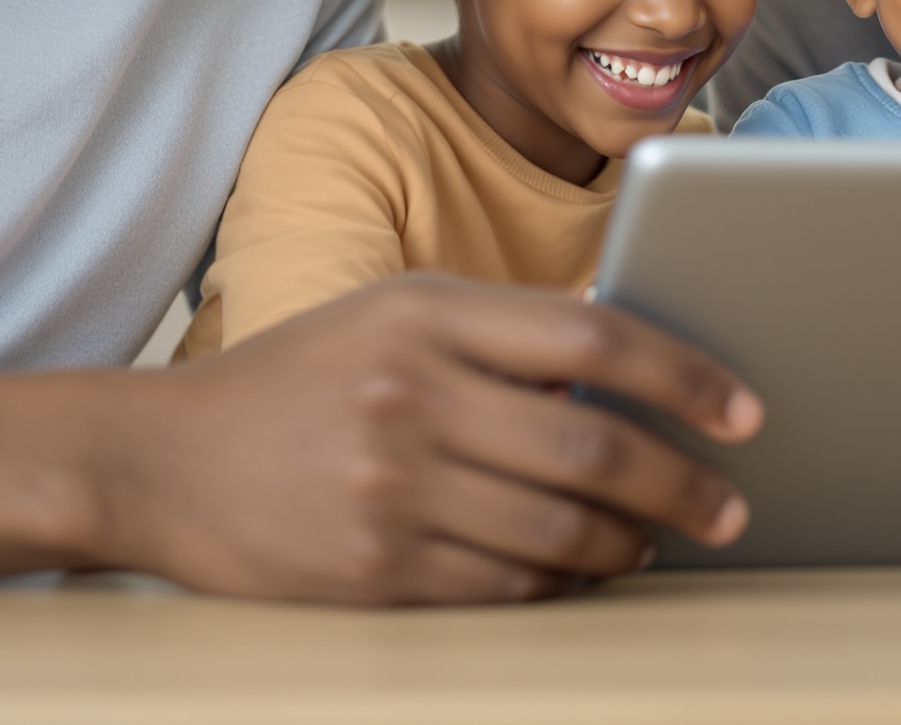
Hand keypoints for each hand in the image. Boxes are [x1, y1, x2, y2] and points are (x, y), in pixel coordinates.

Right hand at [102, 273, 762, 603]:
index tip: (744, 409)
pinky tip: (584, 571)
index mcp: (429, 311)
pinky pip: (505, 589)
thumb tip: (636, 371)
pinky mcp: (372, 572)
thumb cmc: (300, 378)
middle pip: (593, 451)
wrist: (156, 460)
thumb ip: (505, 334)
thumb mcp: (395, 314)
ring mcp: (391, 489)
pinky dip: (562, 585)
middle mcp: (413, 395)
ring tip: (659, 539)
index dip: (685, 377)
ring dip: (631, 544)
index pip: (594, 340)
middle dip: (683, 484)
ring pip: (560, 534)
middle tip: (731, 503)